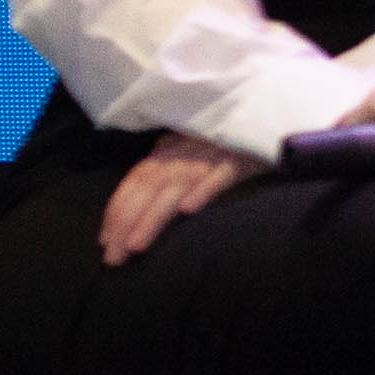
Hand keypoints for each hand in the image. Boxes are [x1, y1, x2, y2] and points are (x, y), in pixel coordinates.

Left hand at [98, 130, 253, 263]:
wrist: (269, 117)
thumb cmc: (230, 138)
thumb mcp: (192, 147)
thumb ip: (170, 165)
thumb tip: (144, 191)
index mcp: (170, 148)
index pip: (136, 180)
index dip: (118, 209)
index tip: (105, 240)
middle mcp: (184, 151)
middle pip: (149, 187)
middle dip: (126, 222)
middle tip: (113, 257)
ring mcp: (212, 154)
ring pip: (176, 186)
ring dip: (154, 216)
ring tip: (136, 246)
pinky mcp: (241, 158)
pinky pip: (220, 174)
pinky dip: (203, 189)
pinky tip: (189, 209)